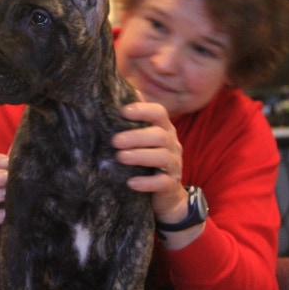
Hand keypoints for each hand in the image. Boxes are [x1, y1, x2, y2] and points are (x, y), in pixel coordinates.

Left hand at [111, 100, 186, 223]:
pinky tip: (131, 183)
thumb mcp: (141, 139)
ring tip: (120, 157)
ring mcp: (173, 164)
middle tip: (114, 141)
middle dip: (136, 136)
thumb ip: (131, 121)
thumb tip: (116, 96)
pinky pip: (162, 182)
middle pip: (159, 135)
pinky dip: (146, 182)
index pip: (159, 113)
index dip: (143, 110)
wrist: (165, 193)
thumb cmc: (146, 159)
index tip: (123, 111)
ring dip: (140, 156)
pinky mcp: (170, 185)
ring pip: (162, 157)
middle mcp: (171, 144)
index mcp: (163, 129)